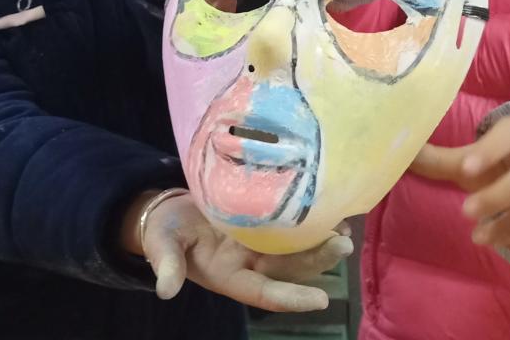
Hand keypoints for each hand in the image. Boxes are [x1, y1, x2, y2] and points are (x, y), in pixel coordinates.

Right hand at [126, 192, 352, 311]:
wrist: (169, 212)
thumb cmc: (166, 230)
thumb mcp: (163, 245)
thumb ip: (167, 264)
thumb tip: (165, 291)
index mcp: (229, 276)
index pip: (263, 292)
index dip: (290, 297)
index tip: (320, 301)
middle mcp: (251, 263)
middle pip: (290, 268)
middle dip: (317, 260)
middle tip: (343, 244)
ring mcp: (260, 244)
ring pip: (297, 248)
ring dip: (322, 242)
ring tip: (346, 229)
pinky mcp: (265, 222)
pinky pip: (293, 226)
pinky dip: (313, 221)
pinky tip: (332, 209)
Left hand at [409, 116, 509, 255]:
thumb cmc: (499, 166)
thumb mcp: (471, 161)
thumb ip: (439, 160)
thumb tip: (394, 150)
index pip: (509, 134)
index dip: (489, 150)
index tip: (465, 169)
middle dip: (496, 198)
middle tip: (465, 213)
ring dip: (508, 227)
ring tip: (480, 237)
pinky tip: (507, 245)